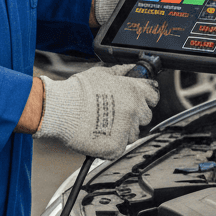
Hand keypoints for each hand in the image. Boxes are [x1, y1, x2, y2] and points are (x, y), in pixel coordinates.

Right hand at [35, 64, 158, 157]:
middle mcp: (134, 110)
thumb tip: (131, 69)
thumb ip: (121, 72)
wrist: (62, 110)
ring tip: (105, 124)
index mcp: (133, 91)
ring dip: (124, 130)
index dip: (145, 96)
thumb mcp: (102, 73)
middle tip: (116, 112)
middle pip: (145, 115)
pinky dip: (112, 143)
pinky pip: (120, 146)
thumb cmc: (78, 91)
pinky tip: (100, 134)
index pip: (153, 94)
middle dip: (134, 114)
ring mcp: (126, 130)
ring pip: (134, 133)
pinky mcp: (117, 146)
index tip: (139, 99)